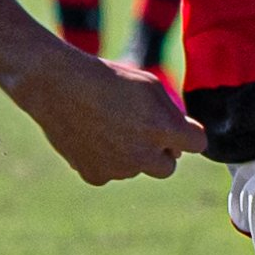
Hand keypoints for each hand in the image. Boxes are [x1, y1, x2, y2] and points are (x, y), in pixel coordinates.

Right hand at [11, 45, 208, 184]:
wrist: (56, 84)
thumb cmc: (107, 79)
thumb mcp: (149, 86)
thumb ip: (173, 114)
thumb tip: (184, 137)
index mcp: (163, 128)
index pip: (197, 144)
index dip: (187, 134)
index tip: (178, 129)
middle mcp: (144, 155)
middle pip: (167, 166)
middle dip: (161, 152)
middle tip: (141, 130)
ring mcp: (119, 169)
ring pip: (135, 168)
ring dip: (130, 154)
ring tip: (108, 124)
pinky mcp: (96, 176)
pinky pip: (110, 172)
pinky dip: (105, 160)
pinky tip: (92, 136)